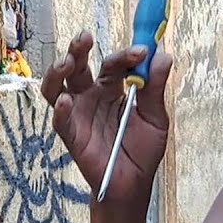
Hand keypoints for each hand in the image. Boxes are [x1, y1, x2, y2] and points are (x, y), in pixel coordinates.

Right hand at [40, 31, 172, 205]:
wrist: (134, 185)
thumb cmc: (142, 151)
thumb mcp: (155, 118)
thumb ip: (155, 88)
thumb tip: (164, 55)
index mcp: (112, 89)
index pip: (114, 64)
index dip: (125, 55)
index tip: (142, 51)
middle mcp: (91, 96)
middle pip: (79, 67)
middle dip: (78, 49)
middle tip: (85, 37)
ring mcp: (78, 115)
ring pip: (58, 87)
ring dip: (59, 72)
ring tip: (67, 62)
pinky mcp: (72, 136)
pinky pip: (61, 121)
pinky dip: (60, 110)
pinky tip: (65, 101)